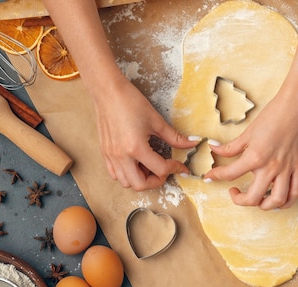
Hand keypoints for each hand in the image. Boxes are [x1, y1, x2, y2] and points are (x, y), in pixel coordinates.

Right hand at [93, 76, 192, 190]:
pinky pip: (115, 174)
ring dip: (141, 179)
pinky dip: (127, 174)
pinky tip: (135, 162)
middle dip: (156, 181)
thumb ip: (174, 137)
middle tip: (164, 170)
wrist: (107, 91)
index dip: (174, 169)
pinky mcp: (105, 153)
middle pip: (140, 185)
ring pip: (126, 182)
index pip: (159, 169)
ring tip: (149, 165)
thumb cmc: (130, 102)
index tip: (180, 166)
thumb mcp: (156, 120)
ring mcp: (111, 156)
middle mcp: (121, 156)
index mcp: (136, 148)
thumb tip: (192, 143)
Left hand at [205, 85, 297, 209]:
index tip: (211, 176)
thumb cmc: (274, 114)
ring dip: (265, 206)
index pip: (230, 174)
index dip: (216, 176)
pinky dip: (287, 202)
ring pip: (277, 200)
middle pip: (253, 197)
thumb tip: (215, 149)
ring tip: (258, 200)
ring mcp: (287, 169)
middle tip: (234, 193)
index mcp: (255, 156)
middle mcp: (271, 167)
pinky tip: (278, 200)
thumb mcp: (248, 131)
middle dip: (240, 200)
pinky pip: (295, 193)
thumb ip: (232, 146)